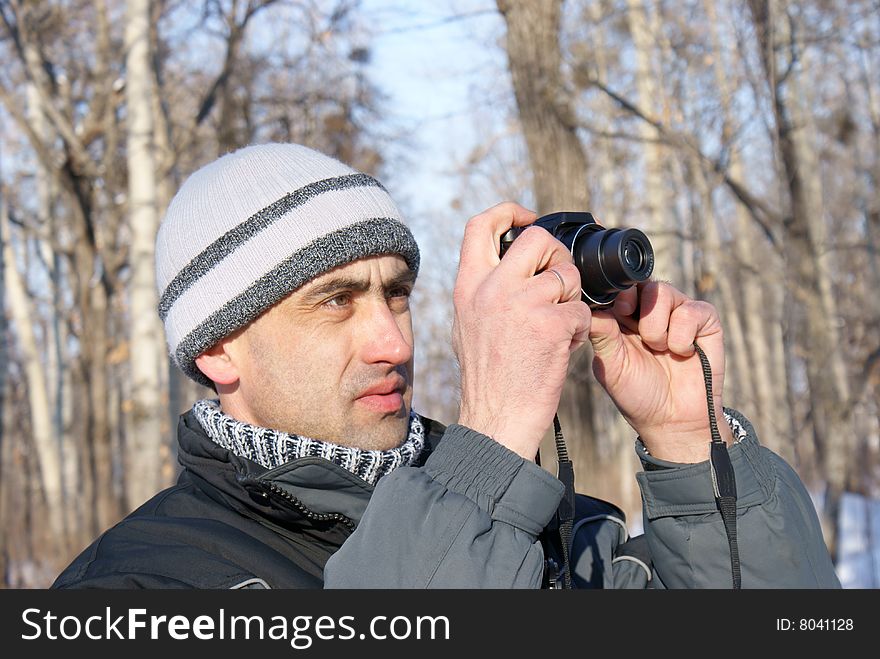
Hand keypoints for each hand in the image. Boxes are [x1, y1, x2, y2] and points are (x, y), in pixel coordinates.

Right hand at [453, 203, 590, 459]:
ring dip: (571, 299)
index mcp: (469, 286)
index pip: (482, 225)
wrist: (496, 420)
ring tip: (559, 326)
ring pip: (566, 276)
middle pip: (537, 238)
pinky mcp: (551, 325)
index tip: (529, 220)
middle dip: (556, 255)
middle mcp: (492, 288)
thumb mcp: (467, 324)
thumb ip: (485, 291)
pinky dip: (579, 328)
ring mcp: (522, 304)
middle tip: (559, 280)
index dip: (510, 211)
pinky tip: (563, 347)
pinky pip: (581, 309)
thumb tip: (509, 263)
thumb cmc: (487, 378)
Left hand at [589, 281, 734, 462]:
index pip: (619, 288)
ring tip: (659, 349)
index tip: (619, 311)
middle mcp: (651, 311)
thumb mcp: (611, 363)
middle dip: (636, 306)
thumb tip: (586, 307)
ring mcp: (679, 313)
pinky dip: (682, 336)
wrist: (672, 420)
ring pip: (663, 292)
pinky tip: (681, 353)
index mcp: (624, 318)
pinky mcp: (705, 322)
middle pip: (641, 282)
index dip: (617, 292)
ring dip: (656, 326)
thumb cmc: (638, 393)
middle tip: (637, 331)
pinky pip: (691, 311)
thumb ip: (601, 333)